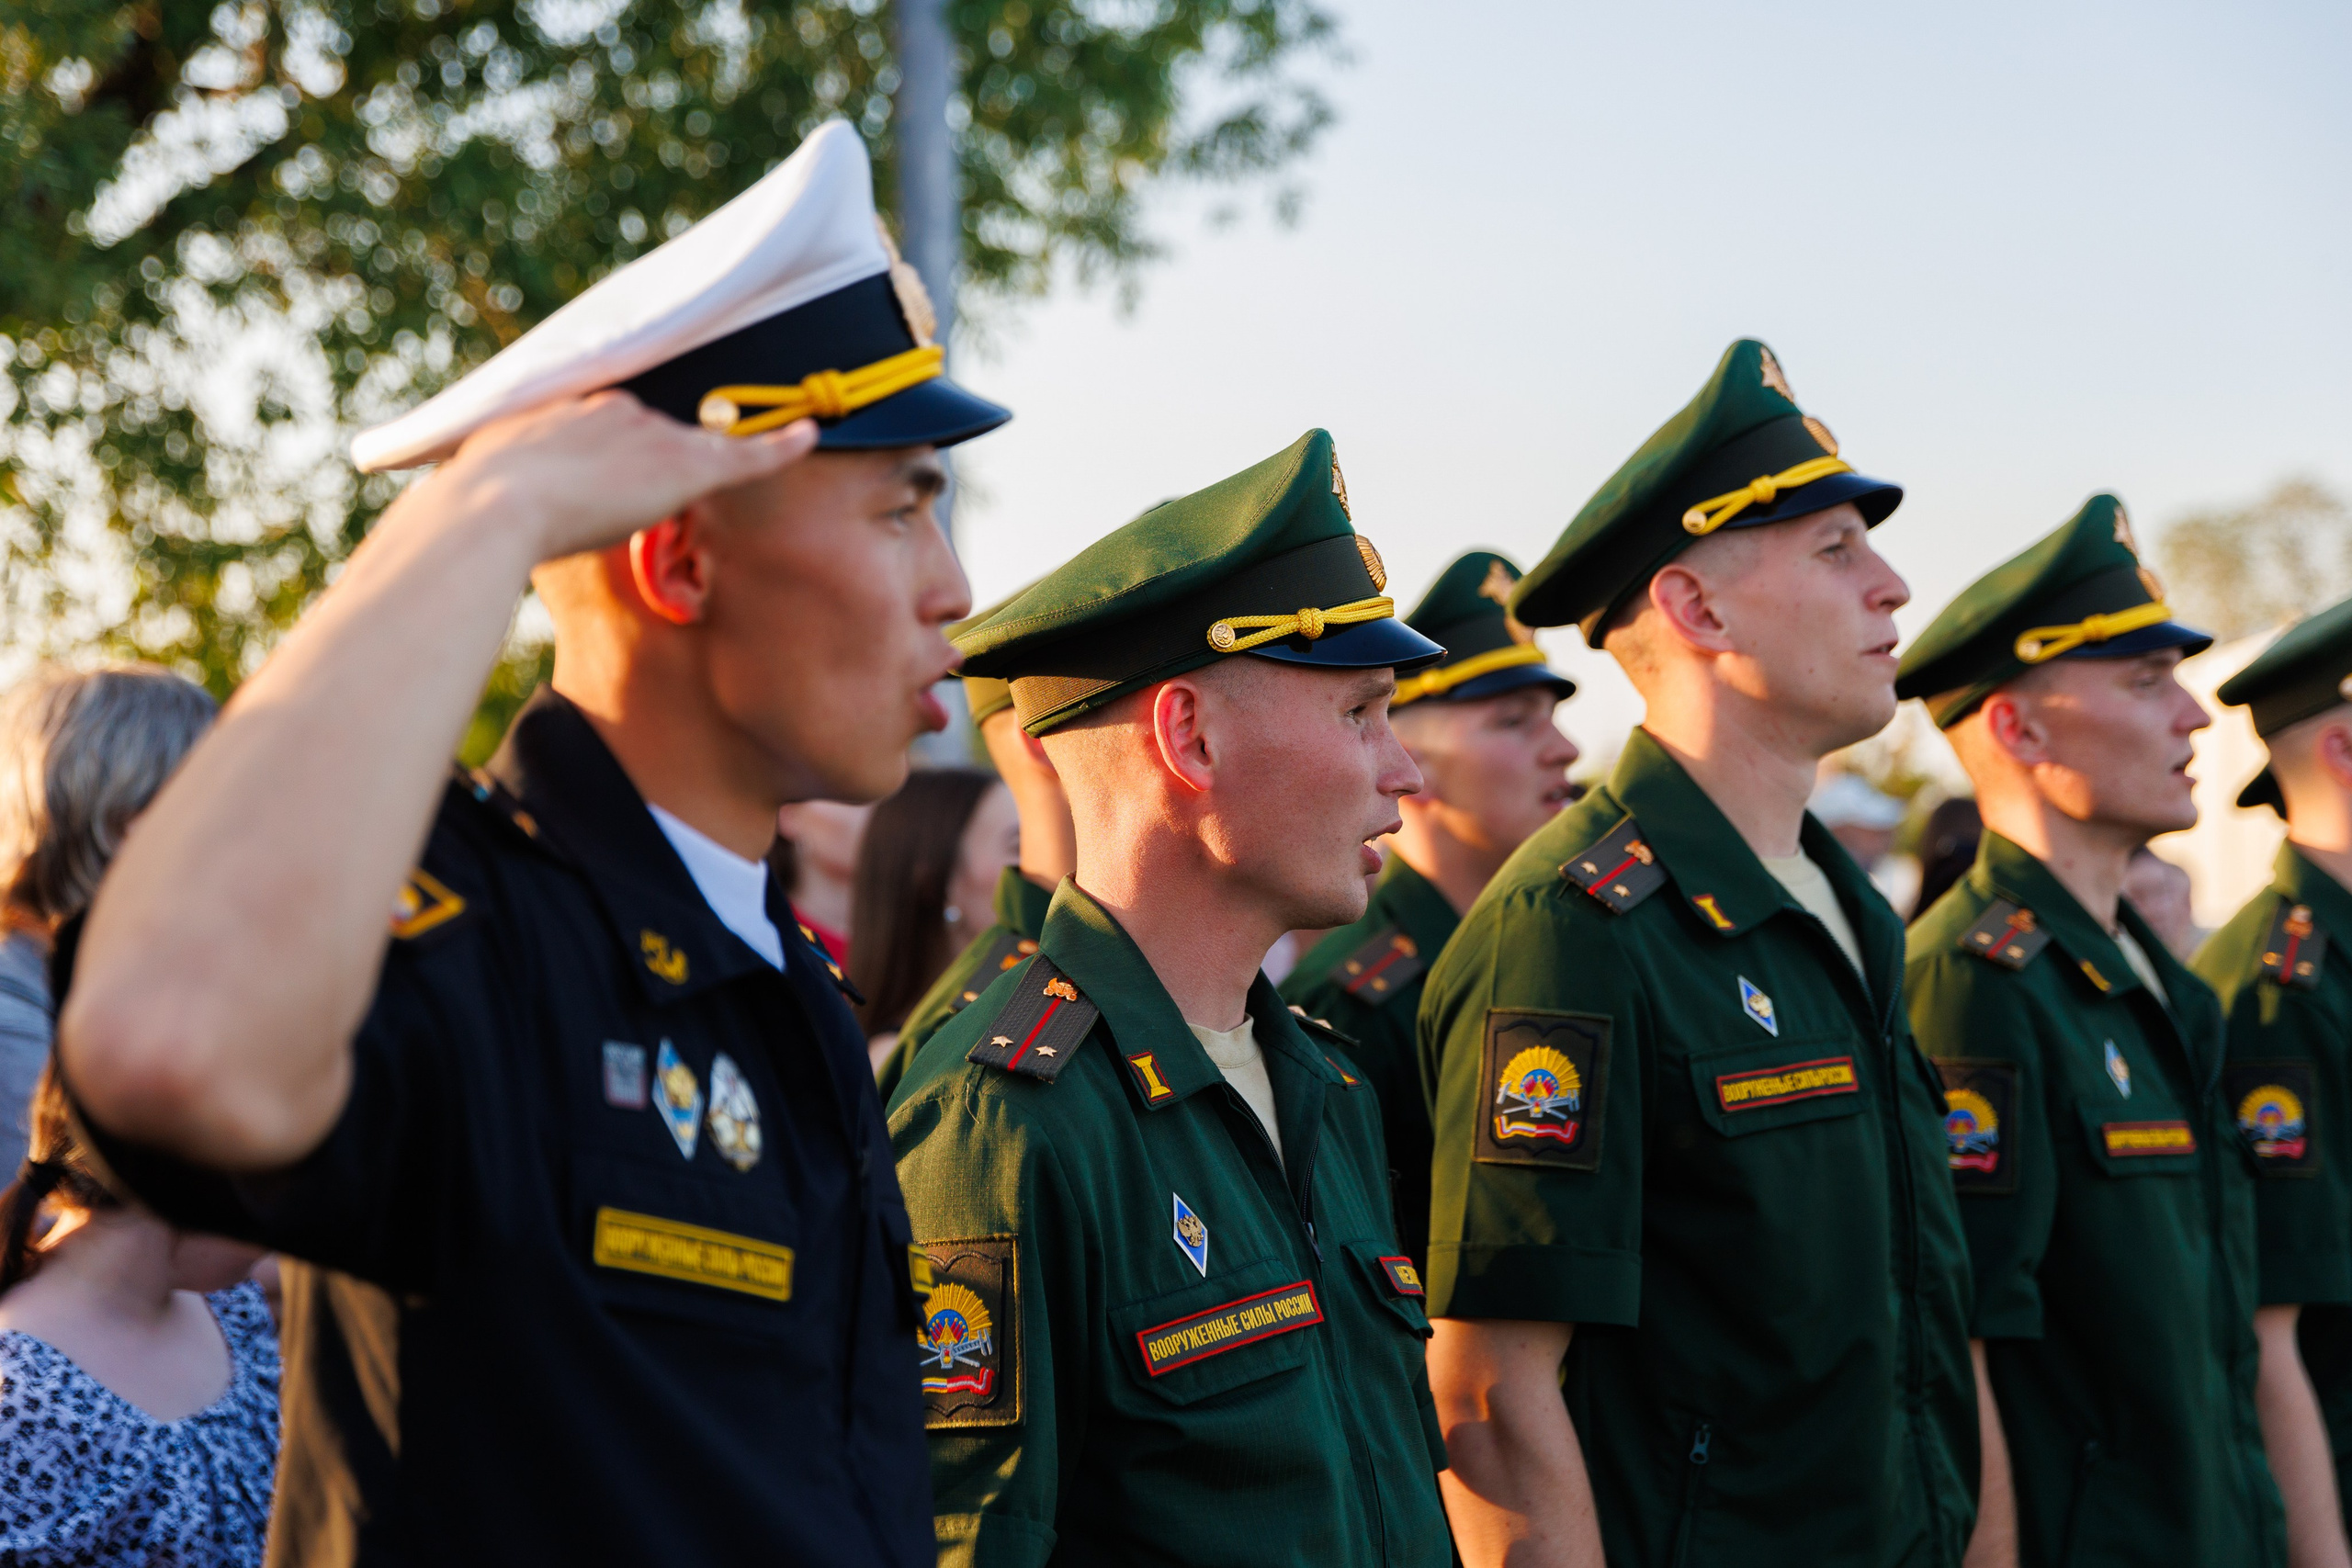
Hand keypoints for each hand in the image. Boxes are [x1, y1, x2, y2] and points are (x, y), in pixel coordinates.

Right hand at [422, 391, 818, 563]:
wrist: (491, 508)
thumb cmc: (474, 510)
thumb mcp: (481, 482)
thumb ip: (500, 487)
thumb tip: (467, 514)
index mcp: (569, 405)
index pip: (615, 420)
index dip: (622, 448)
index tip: (619, 465)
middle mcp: (618, 407)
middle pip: (659, 429)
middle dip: (661, 454)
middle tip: (647, 483)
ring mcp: (654, 433)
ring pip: (697, 441)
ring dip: (709, 457)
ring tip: (717, 452)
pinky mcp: (684, 464)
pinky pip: (748, 452)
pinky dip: (782, 443)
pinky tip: (811, 433)